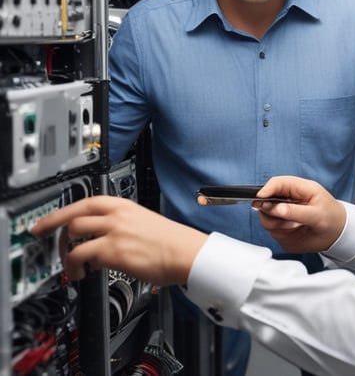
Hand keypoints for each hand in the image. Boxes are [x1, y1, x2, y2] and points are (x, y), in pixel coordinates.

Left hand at [31, 196, 206, 285]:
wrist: (185, 252)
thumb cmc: (170, 242)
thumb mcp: (143, 222)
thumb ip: (120, 226)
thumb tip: (100, 240)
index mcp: (124, 206)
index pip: (84, 202)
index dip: (59, 213)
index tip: (45, 222)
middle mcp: (116, 215)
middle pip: (72, 217)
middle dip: (56, 234)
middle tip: (52, 246)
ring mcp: (114, 231)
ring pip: (72, 235)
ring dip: (66, 253)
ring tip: (73, 267)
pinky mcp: (113, 251)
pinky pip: (81, 256)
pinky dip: (75, 267)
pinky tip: (83, 274)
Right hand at [254, 176, 346, 252]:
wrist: (338, 235)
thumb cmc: (332, 218)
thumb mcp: (317, 214)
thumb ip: (295, 211)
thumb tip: (275, 208)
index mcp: (299, 188)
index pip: (277, 183)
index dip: (266, 189)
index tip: (260, 199)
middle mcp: (288, 199)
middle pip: (265, 201)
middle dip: (269, 211)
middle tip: (283, 220)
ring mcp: (284, 214)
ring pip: (266, 218)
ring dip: (276, 225)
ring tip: (295, 227)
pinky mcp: (282, 228)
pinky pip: (273, 232)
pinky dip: (281, 234)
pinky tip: (295, 232)